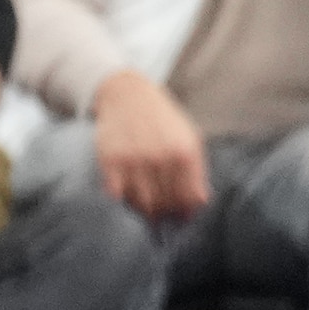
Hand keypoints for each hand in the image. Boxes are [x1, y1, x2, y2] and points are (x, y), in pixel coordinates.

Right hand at [90, 69, 209, 221]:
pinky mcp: (109, 159)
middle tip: (161, 211)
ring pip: (143, 203)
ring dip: (145, 209)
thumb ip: (197, 172)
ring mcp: (133, 158)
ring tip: (147, 205)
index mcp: (184, 153)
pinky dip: (124, 200)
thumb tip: (199, 204)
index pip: (188, 199)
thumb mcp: (189, 139)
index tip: (180, 214)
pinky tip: (129, 193)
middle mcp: (160, 156)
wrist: (127, 95)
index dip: (185, 211)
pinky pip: (118, 195)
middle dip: (165, 212)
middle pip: (166, 203)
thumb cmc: (162, 120)